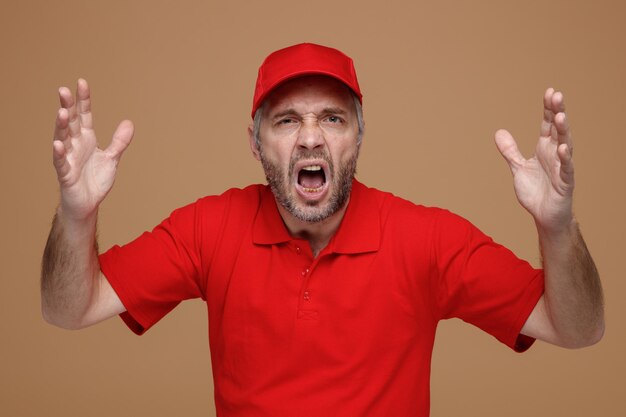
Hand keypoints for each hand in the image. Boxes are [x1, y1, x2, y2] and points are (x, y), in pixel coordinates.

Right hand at [52, 79, 133, 220]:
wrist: (88, 203)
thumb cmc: (95, 180)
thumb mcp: (111, 158)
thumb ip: (119, 141)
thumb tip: (129, 122)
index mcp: (86, 139)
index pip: (84, 116)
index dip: (83, 100)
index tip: (82, 82)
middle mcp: (75, 145)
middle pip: (70, 123)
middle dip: (67, 107)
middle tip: (63, 90)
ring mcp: (68, 158)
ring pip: (62, 139)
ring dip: (61, 126)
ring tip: (62, 112)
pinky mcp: (66, 174)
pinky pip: (60, 162)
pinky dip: (59, 153)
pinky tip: (57, 144)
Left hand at [495, 88, 573, 233]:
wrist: (543, 215)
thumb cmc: (535, 192)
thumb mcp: (518, 168)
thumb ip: (510, 151)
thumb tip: (499, 131)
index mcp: (544, 149)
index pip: (547, 125)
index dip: (548, 109)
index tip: (549, 92)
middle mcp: (555, 154)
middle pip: (558, 130)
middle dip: (557, 112)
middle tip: (557, 95)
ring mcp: (561, 167)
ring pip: (565, 145)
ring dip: (563, 131)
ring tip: (560, 116)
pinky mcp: (565, 183)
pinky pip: (566, 169)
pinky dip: (565, 158)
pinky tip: (563, 148)